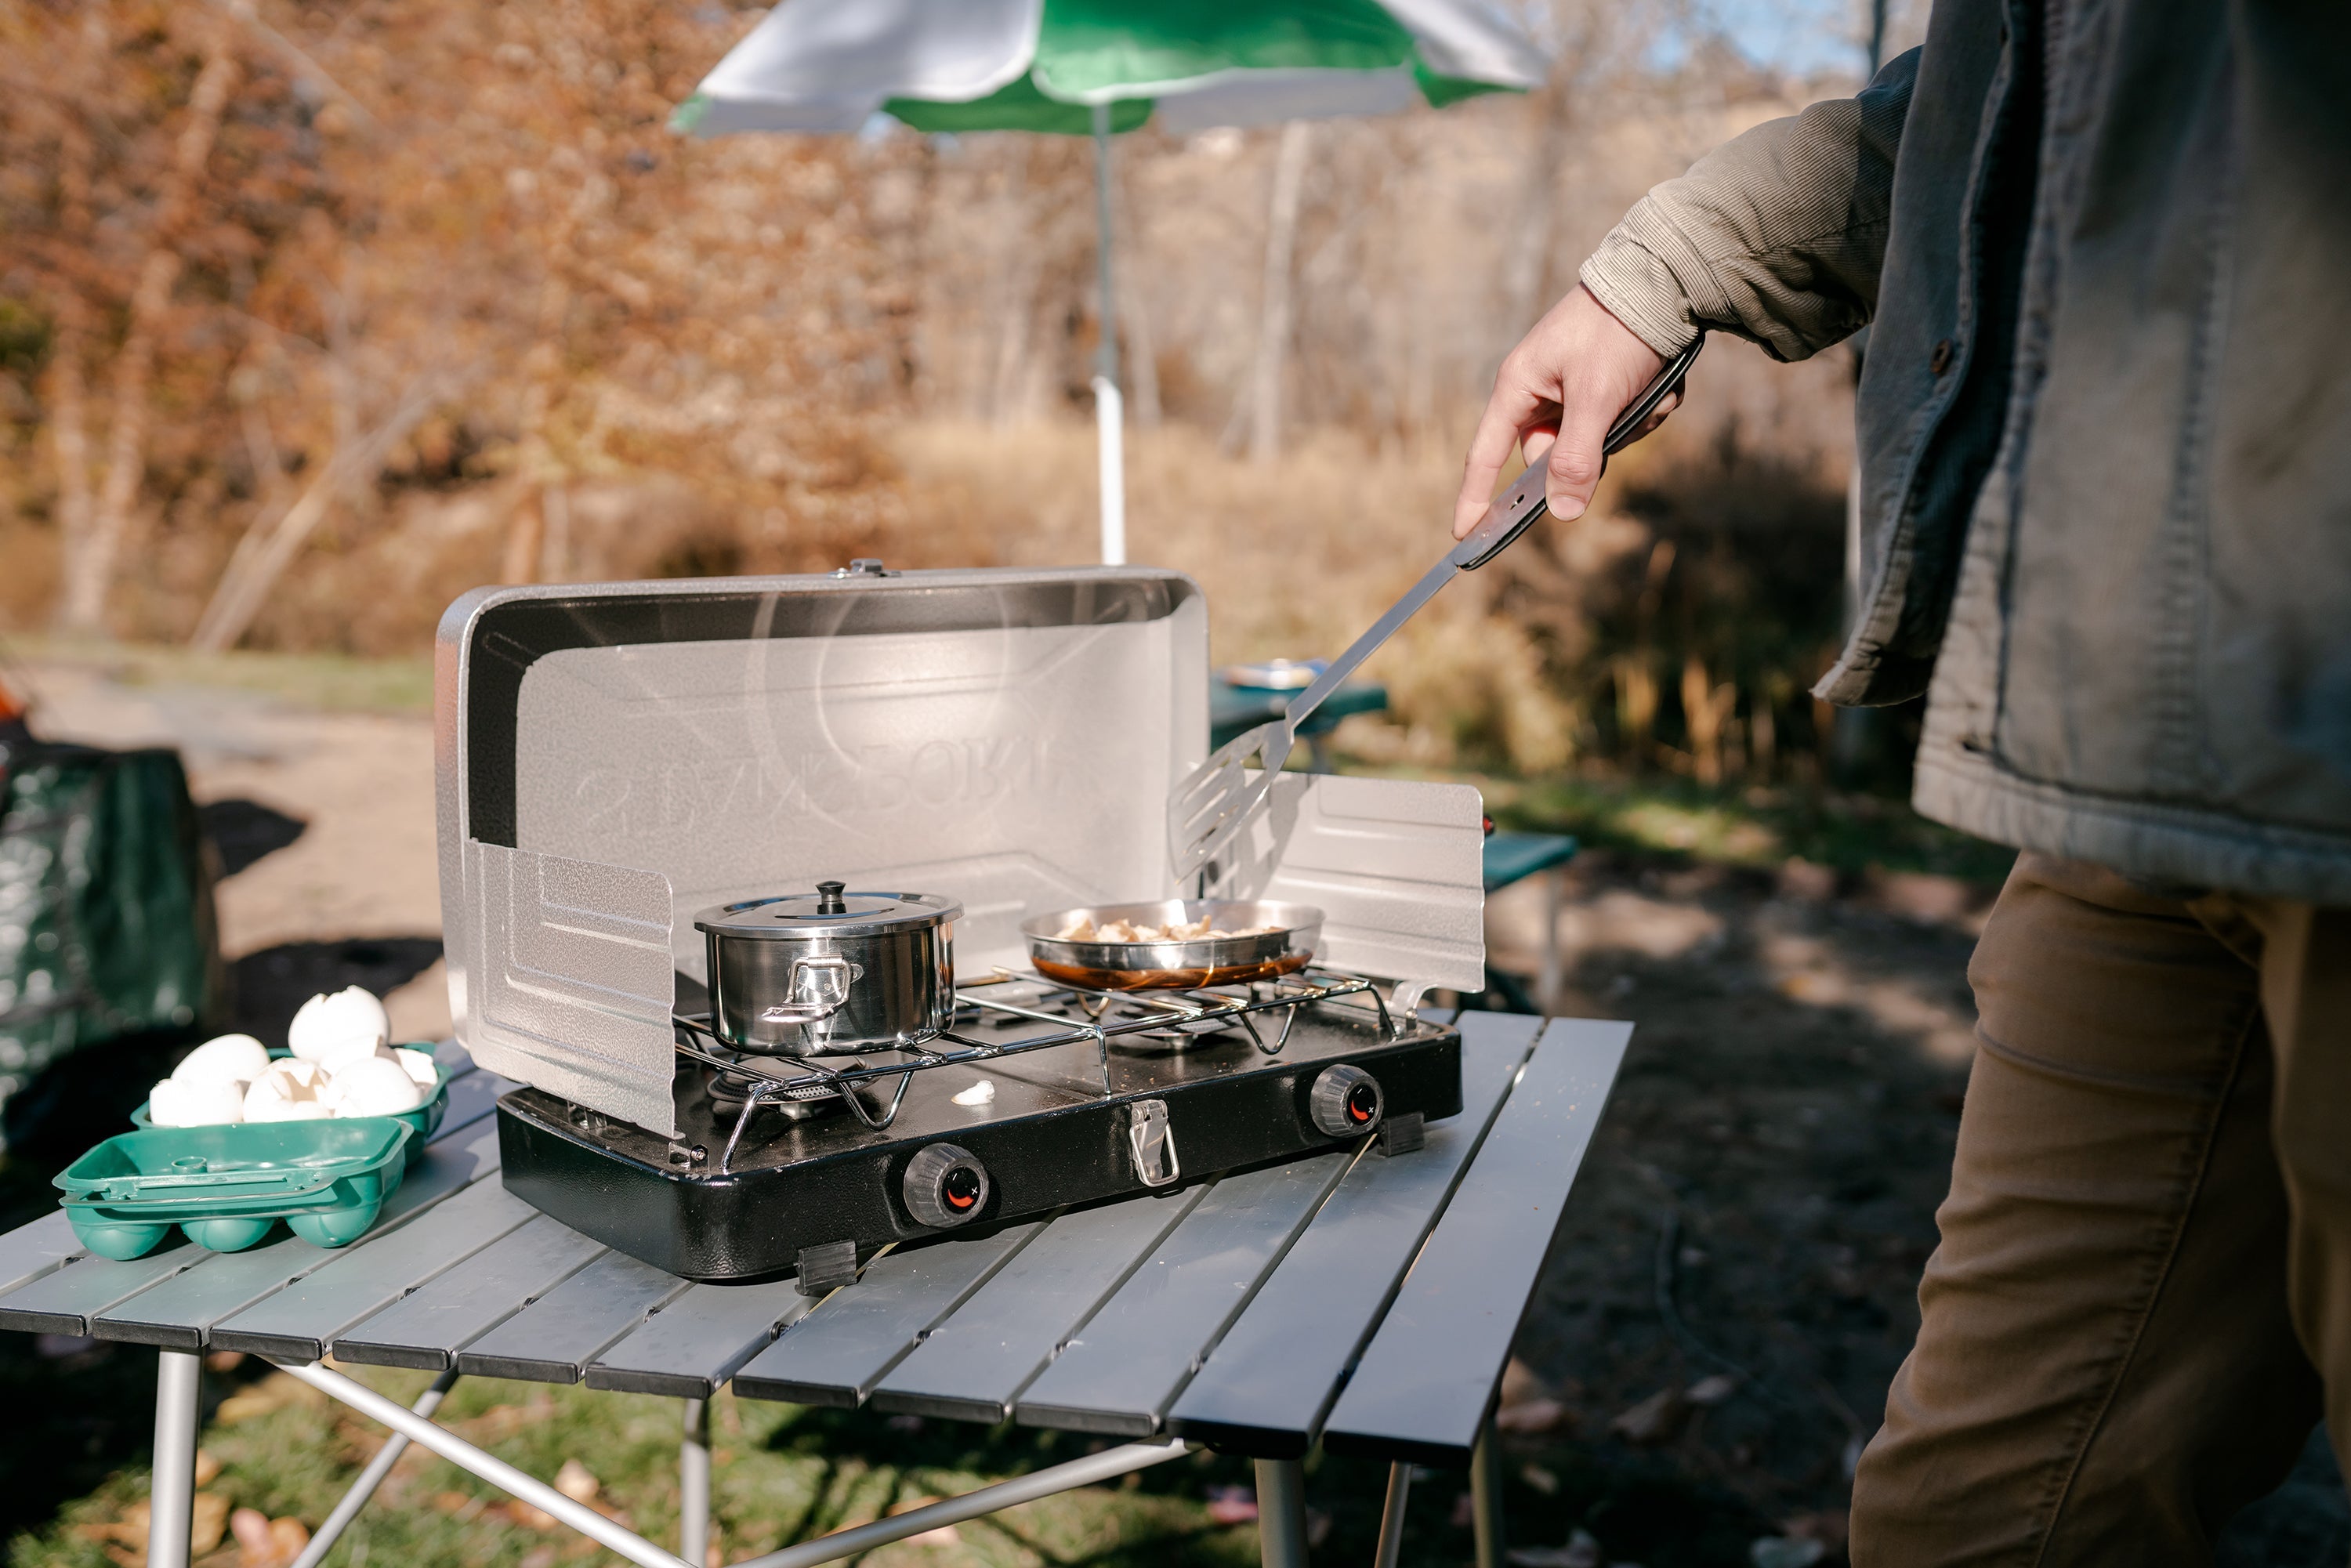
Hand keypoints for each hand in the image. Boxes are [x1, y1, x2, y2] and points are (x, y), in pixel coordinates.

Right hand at [1453, 284, 1677, 538]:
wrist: (1664, 276)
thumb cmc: (1617, 331)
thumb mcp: (1597, 398)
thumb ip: (1577, 458)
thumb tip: (1561, 513)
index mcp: (1519, 386)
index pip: (1486, 455)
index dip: (1474, 496)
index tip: (1465, 533)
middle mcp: (1540, 389)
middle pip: (1555, 455)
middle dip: (1596, 449)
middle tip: (1623, 423)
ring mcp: (1573, 388)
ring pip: (1596, 441)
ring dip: (1630, 425)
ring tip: (1648, 391)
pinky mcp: (1604, 383)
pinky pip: (1621, 421)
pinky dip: (1645, 409)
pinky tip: (1658, 382)